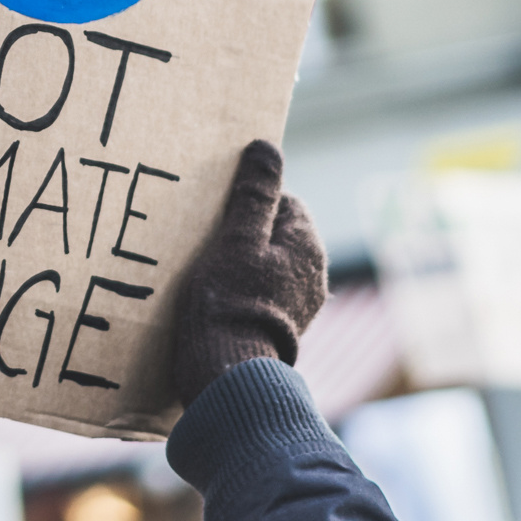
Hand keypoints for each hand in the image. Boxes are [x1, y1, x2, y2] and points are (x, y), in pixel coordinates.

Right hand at [170, 140, 327, 403]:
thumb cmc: (229, 301)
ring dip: (239, 263)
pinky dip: (240, 290)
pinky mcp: (278, 328)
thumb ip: (254, 193)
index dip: (248, 204)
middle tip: (207, 241)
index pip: (282, 202)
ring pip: (264, 264)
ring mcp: (297, 305)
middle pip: (272, 234)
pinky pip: (258, 293)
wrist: (225, 373)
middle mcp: (313, 276)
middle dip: (242, 233)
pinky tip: (215, 299)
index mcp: (309, 247)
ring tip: (207, 272)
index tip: (219, 216)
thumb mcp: (237, 237)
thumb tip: (267, 147)